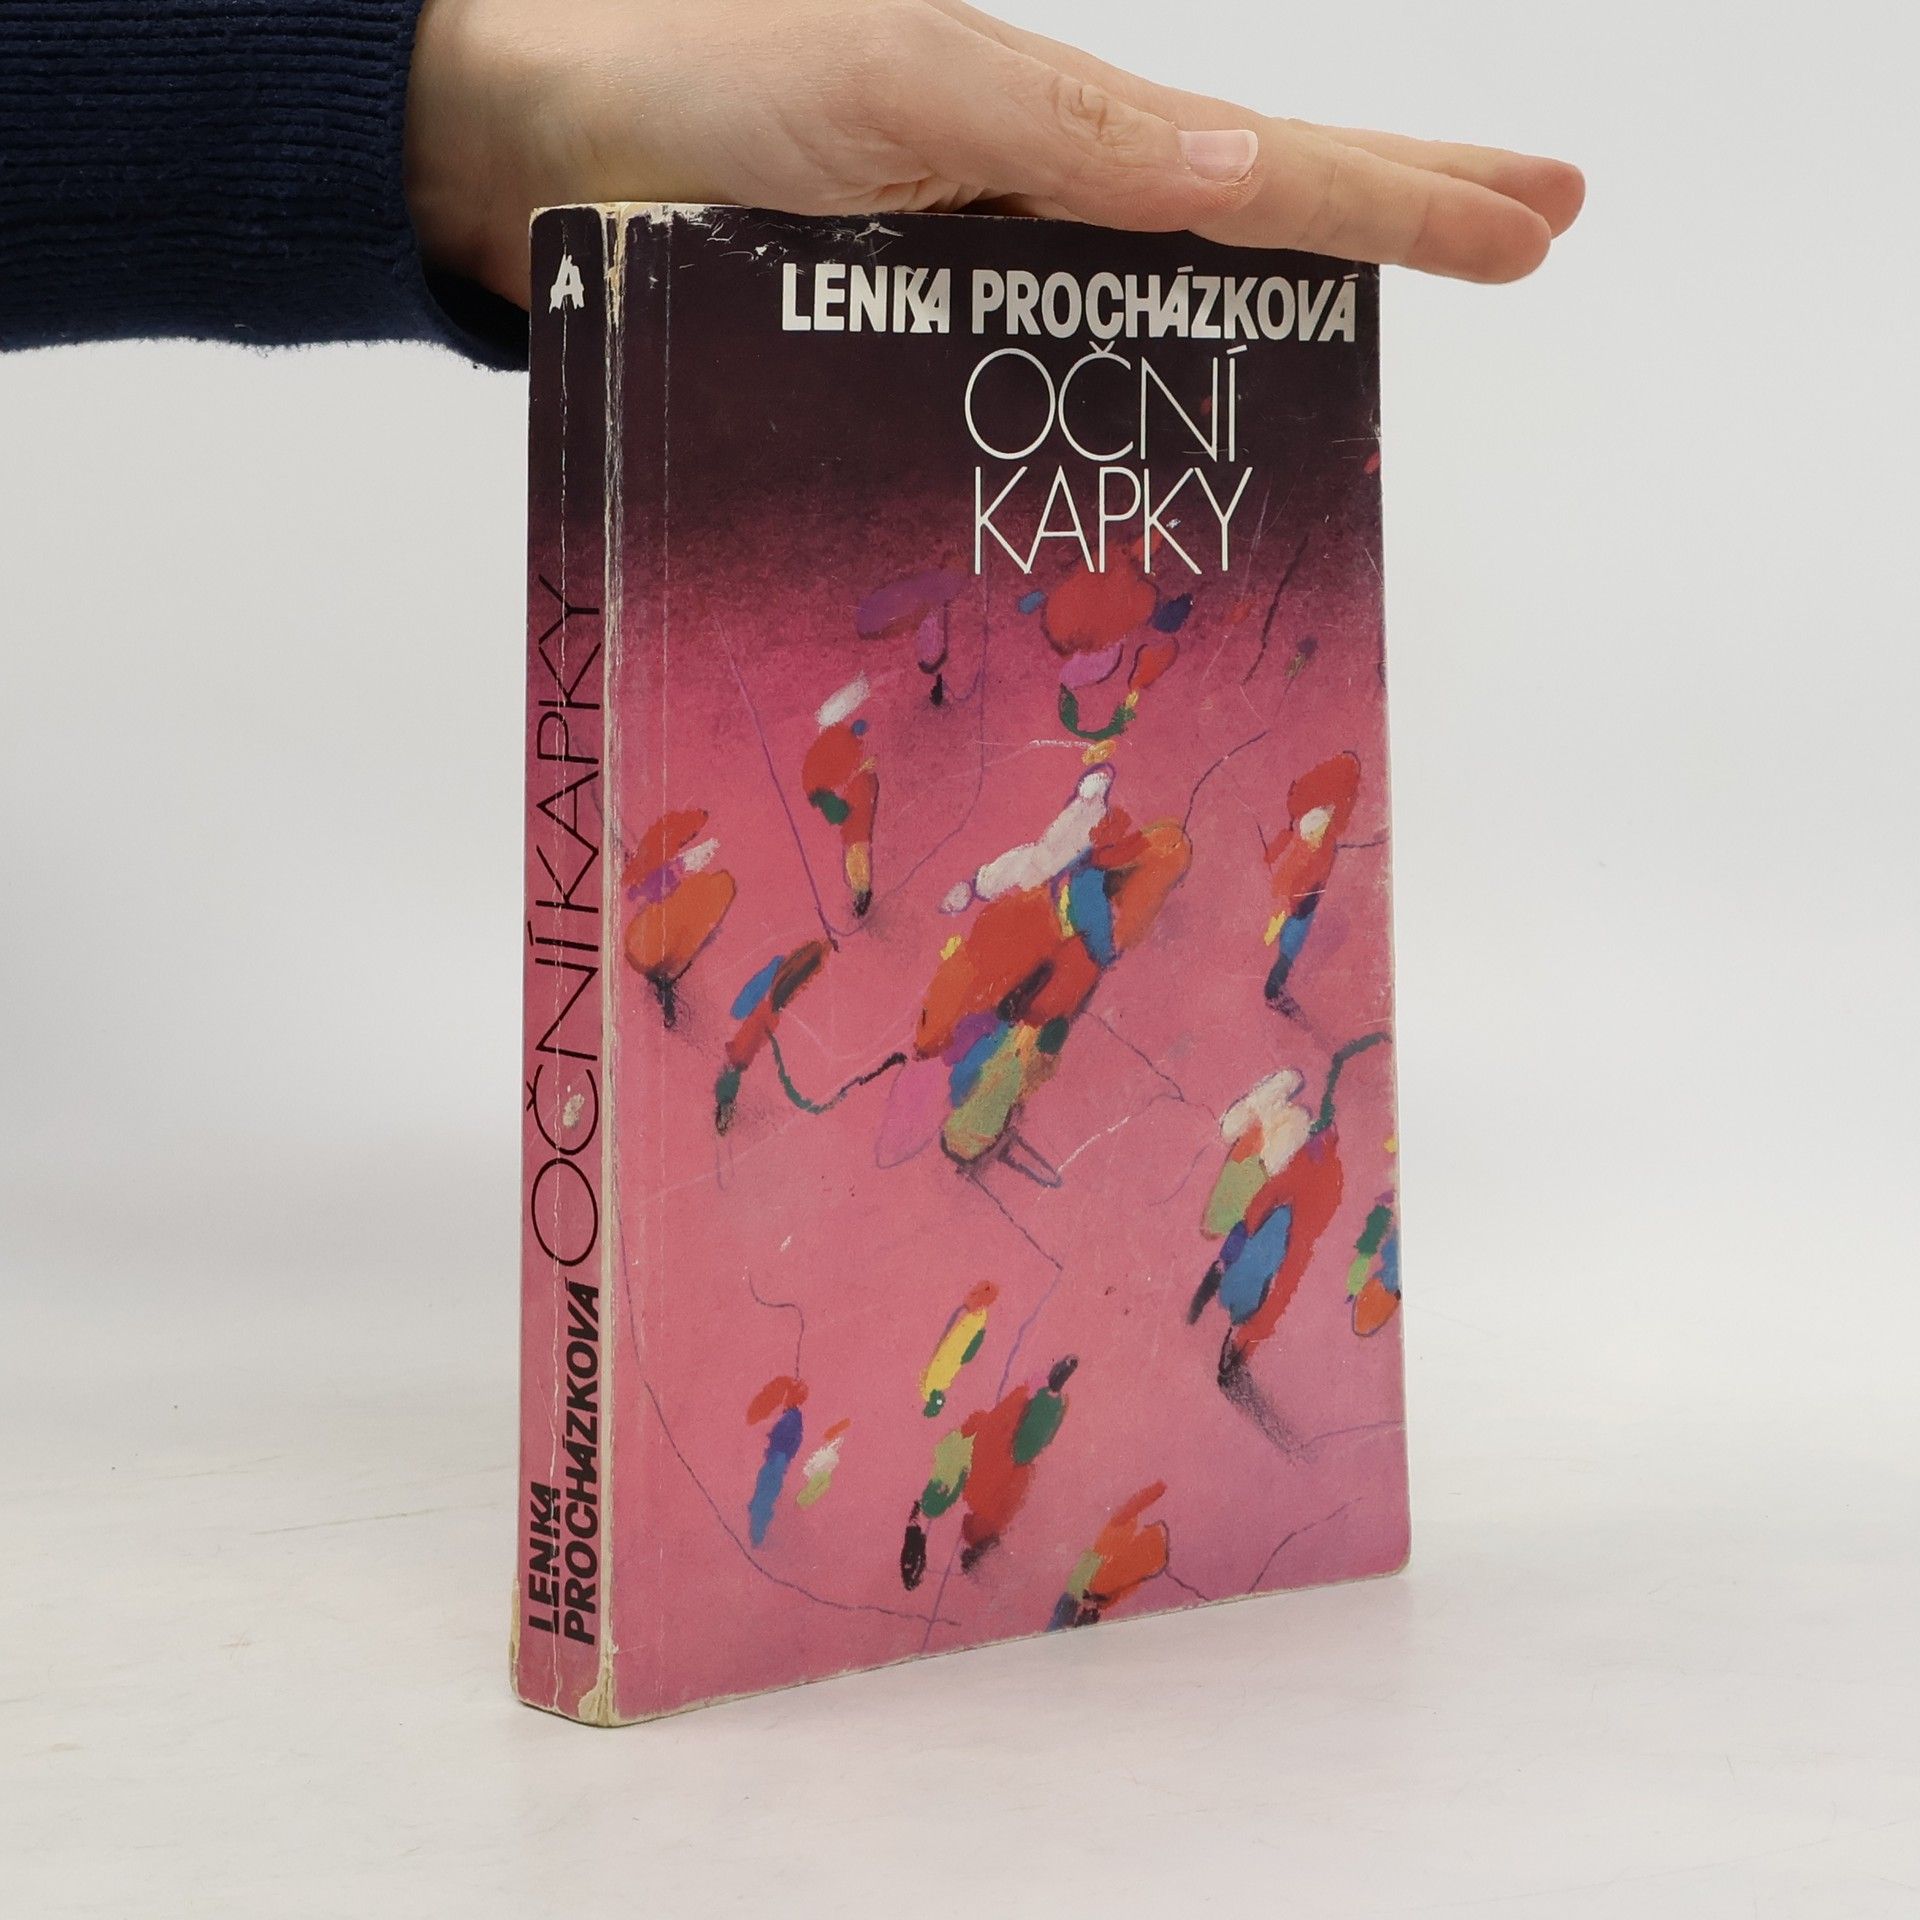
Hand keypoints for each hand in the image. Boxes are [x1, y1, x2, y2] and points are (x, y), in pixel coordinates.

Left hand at [405, 0, 1582, 309]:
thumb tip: (1236, 180)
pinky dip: (1112, 419)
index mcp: (1060, 133)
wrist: (540, 148)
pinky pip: (1036, 390)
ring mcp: (978, 283)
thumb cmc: (703, 84)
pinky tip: (1155, 459)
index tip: (1542, 211)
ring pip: (1152, 319)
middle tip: (1530, 238)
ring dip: (1267, 339)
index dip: (1411, 192)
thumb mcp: (904, 84)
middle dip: (1393, 226)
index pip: (1275, 167)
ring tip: (1370, 363)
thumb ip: (1063, 134)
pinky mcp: (903, 346)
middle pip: (1251, 227)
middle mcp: (1038, 210)